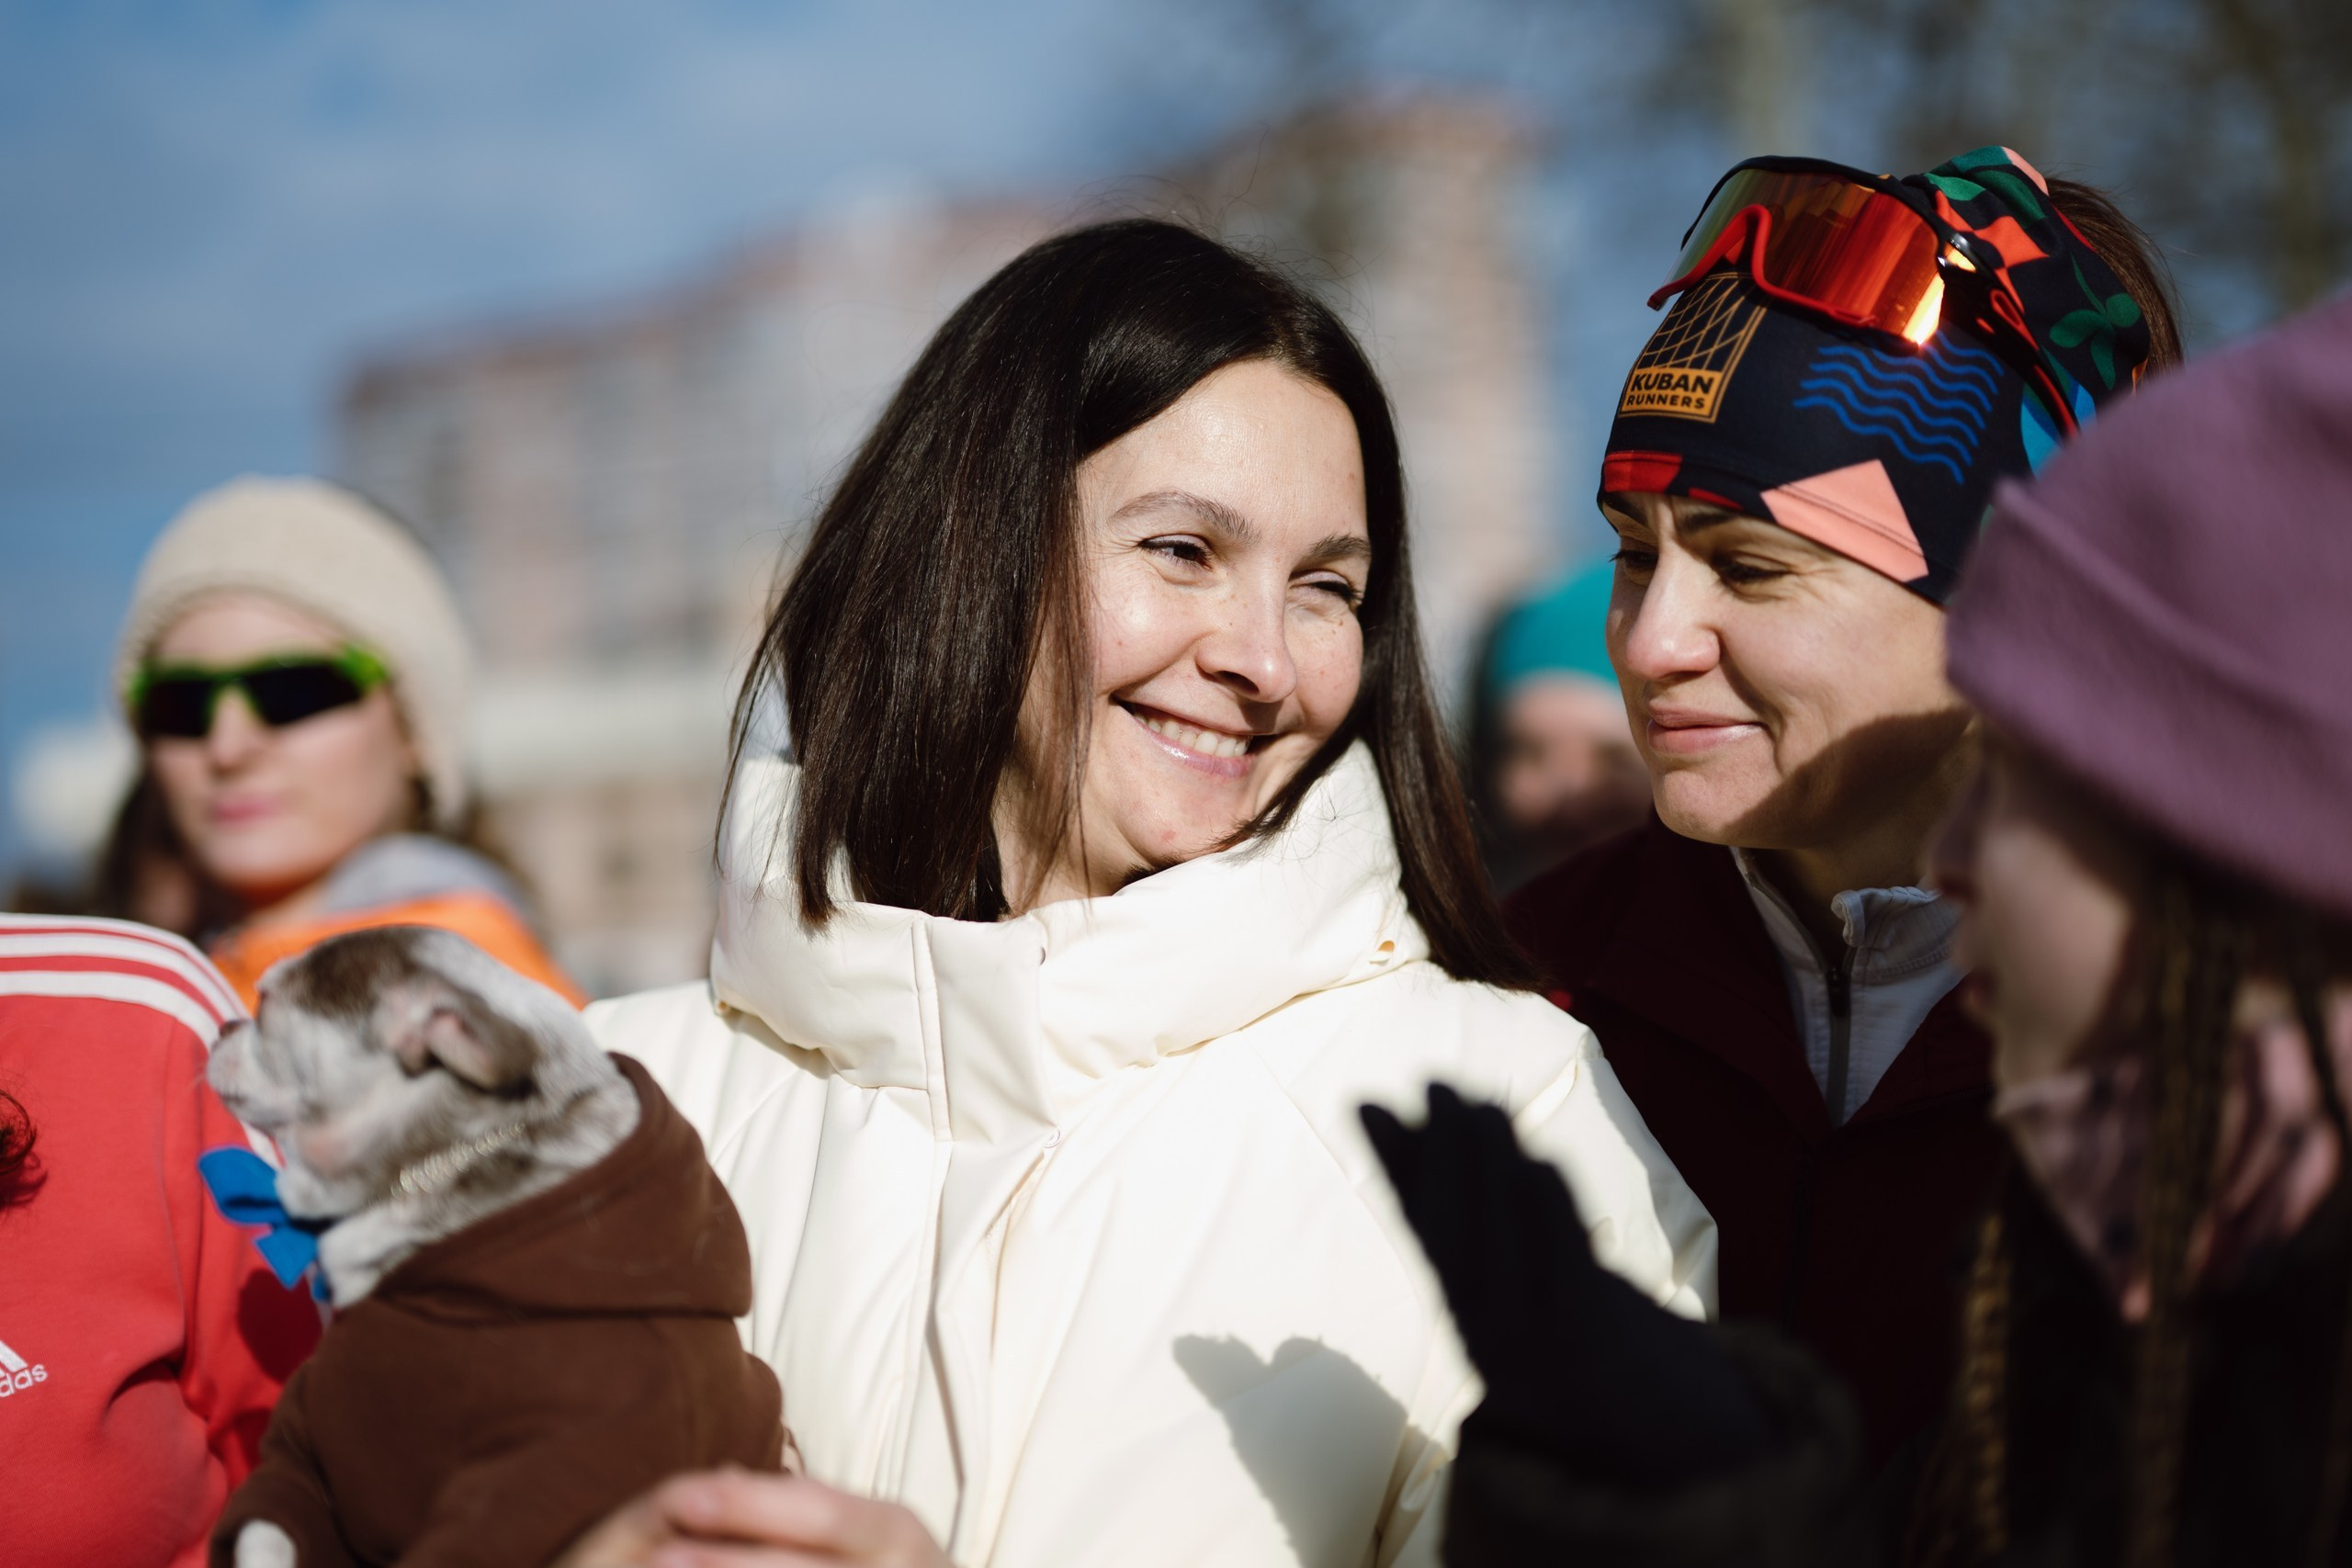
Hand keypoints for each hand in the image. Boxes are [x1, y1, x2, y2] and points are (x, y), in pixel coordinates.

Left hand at [554, 1468, 950, 1567]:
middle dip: (727, 1562)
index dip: (749, 1505)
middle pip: (798, 1567)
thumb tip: (717, 1480)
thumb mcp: (866, 1529)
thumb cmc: (883, 1564)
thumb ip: (799, 1509)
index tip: (681, 1497)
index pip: (819, 1510)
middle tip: (659, 1556)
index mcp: (896, 1531)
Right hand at [1361, 1083, 1769, 1489]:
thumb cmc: (1601, 1361)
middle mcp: (1492, 1341)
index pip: (1423, 1230)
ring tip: (1475, 1101)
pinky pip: (1562, 1268)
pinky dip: (1548, 1215)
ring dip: (1488, 1166)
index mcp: (1475, 1327)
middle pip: (1451, 1232)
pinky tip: (1536, 1164)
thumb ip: (1495, 1238)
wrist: (1680, 1454)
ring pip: (1502, 1240)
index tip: (1365, 1105)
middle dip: (1439, 1154)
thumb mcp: (1535, 1298)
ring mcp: (1540, 1345)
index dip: (1394, 1165)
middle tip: (1431, 1085)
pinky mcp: (1593, 1343)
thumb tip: (1445, 1154)